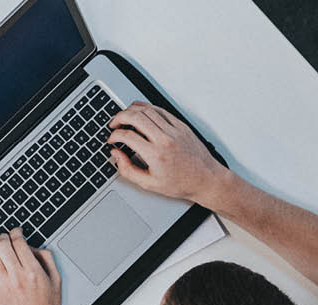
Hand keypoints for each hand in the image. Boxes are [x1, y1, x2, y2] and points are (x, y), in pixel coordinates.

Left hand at [0, 228, 63, 304]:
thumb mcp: (56, 282)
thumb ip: (47, 260)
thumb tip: (35, 247)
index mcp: (33, 272)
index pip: (19, 243)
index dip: (16, 233)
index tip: (16, 232)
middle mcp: (16, 277)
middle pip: (3, 246)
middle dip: (3, 236)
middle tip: (5, 236)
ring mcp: (3, 286)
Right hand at [107, 101, 240, 210]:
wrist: (206, 179)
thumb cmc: (181, 183)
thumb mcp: (149, 184)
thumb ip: (128, 170)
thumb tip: (116, 155)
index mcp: (155, 154)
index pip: (127, 136)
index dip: (114, 136)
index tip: (111, 140)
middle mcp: (165, 139)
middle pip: (135, 117)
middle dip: (119, 117)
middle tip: (113, 124)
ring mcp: (174, 130)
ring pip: (147, 110)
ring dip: (132, 110)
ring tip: (124, 117)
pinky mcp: (181, 125)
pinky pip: (161, 110)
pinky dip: (147, 108)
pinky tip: (141, 112)